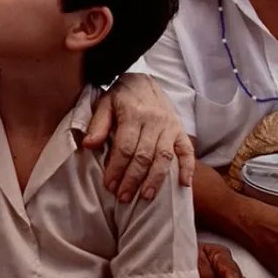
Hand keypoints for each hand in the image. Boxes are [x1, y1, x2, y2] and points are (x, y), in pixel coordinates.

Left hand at [84, 73, 193, 202]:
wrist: (144, 79)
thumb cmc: (121, 95)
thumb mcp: (105, 103)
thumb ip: (98, 124)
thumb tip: (88, 145)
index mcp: (134, 114)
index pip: (125, 147)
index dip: (117, 168)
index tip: (109, 185)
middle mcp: (155, 121)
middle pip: (144, 155)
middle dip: (133, 179)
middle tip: (123, 197)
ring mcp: (170, 126)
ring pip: (164, 157)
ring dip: (155, 179)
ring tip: (146, 197)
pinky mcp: (180, 130)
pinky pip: (187, 150)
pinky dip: (188, 168)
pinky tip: (184, 185)